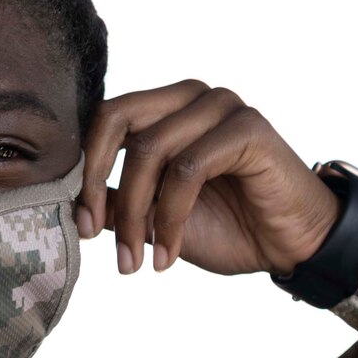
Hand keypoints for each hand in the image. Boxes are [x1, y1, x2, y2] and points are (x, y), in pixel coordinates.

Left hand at [78, 81, 341, 276]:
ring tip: (135, 260)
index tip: (82, 225)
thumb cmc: (228, 227)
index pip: (105, 118)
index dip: (82, 170)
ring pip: (149, 151)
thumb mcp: (154, 217)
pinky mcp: (247, 127)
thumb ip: (115, 200)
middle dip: (98, 184)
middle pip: (117, 120)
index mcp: (166, 108)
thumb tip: (66, 201)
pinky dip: (170, 219)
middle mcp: (191, 97)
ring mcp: (221, 106)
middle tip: (97, 235)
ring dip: (134, 214)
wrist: (291, 246)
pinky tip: (168, 255)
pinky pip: (186, 170)